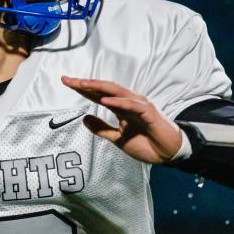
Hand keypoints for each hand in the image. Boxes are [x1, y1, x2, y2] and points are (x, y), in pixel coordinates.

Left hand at [61, 77, 181, 163]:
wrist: (167, 154)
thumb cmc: (146, 144)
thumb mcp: (117, 138)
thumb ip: (101, 128)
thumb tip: (84, 118)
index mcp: (120, 107)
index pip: (98, 94)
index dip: (82, 89)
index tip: (66, 82)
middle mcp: (128, 102)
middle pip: (104, 89)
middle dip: (85, 84)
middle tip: (68, 79)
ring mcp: (139, 106)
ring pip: (117, 92)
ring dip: (99, 87)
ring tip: (82, 84)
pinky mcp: (149, 113)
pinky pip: (132, 105)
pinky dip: (119, 101)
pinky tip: (105, 100)